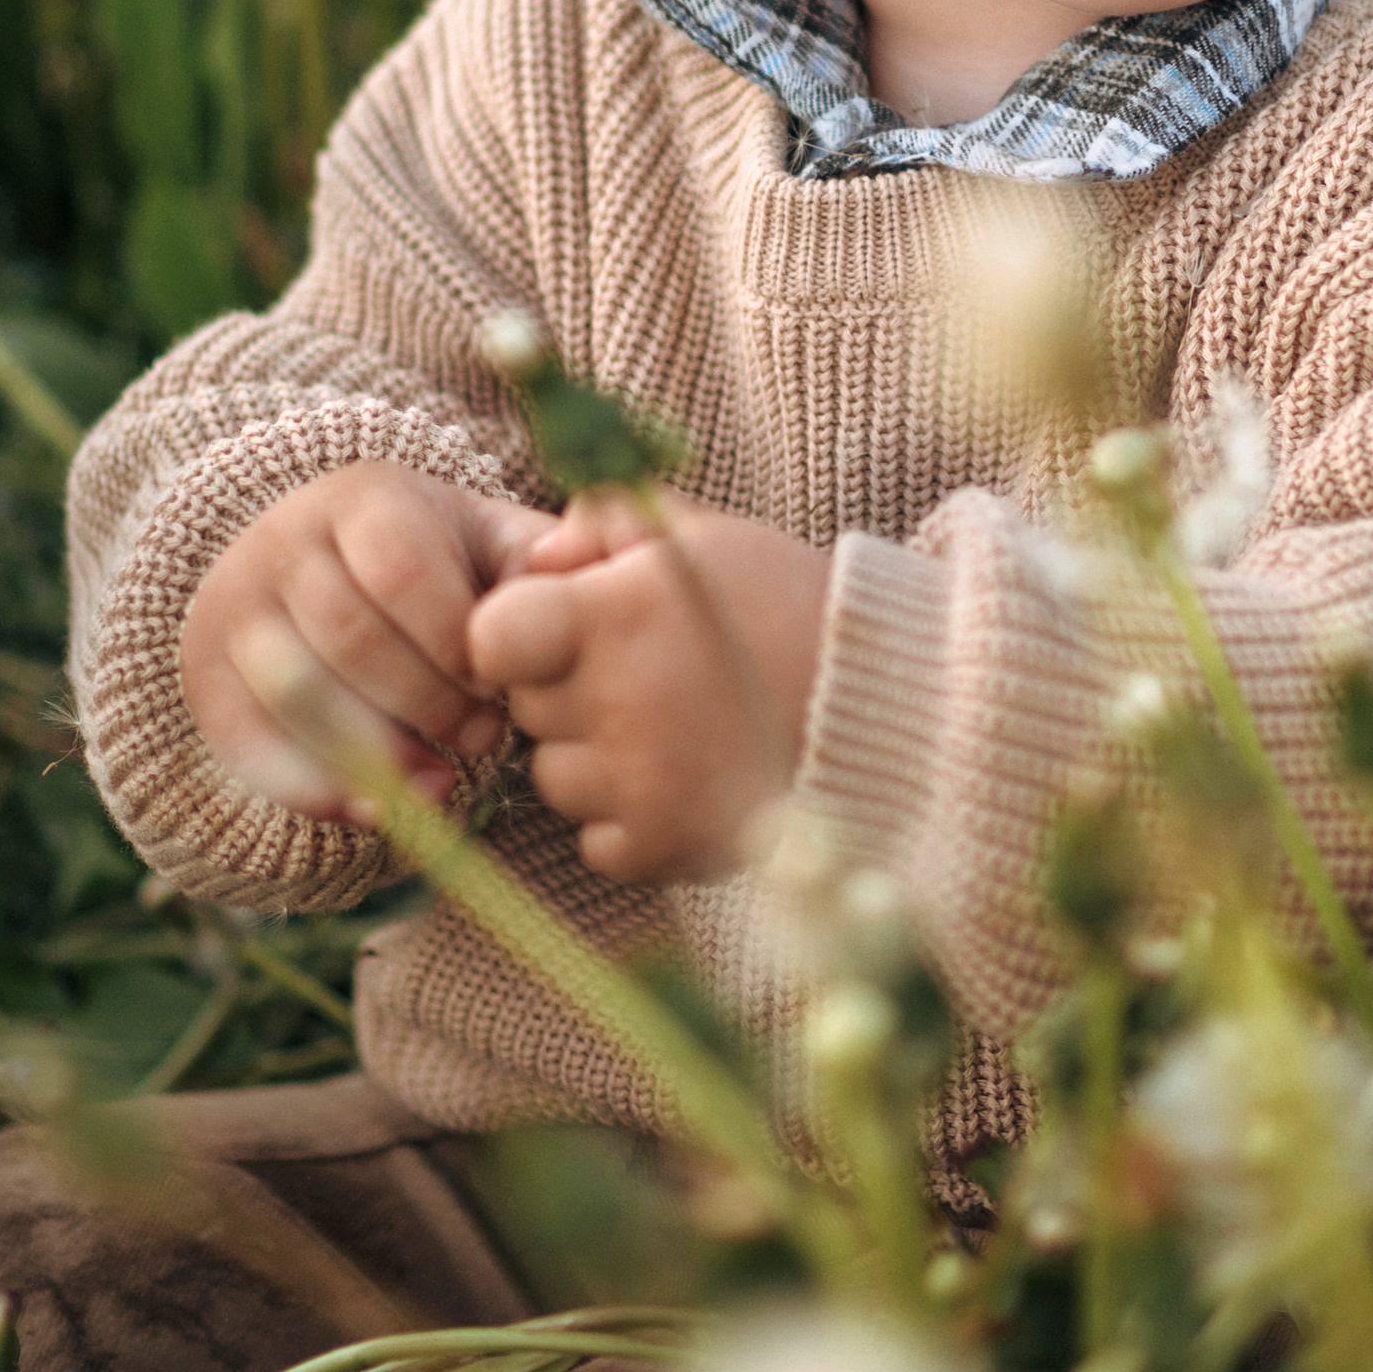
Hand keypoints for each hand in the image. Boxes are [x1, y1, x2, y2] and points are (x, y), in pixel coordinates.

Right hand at [182, 461, 555, 819]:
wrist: (312, 559)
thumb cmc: (433, 560)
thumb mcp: (485, 540)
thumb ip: (538, 558)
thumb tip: (571, 568)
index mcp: (365, 499)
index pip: (402, 572)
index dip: (457, 643)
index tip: (499, 683)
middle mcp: (285, 541)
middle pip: (350, 637)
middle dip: (426, 702)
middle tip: (480, 737)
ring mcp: (236, 607)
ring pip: (296, 692)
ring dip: (375, 752)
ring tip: (437, 785)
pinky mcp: (207, 675)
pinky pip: (247, 742)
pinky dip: (312, 788)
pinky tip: (372, 810)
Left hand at [466, 491, 834, 884]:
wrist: (881, 704)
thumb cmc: (787, 606)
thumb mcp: (704, 538)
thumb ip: (608, 522)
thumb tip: (540, 555)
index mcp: (616, 617)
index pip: (491, 638)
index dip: (513, 633)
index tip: (555, 632)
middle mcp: (617, 706)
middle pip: (526, 708)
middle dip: (565, 689)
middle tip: (641, 674)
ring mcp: (639, 786)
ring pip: (555, 779)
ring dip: (593, 758)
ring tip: (670, 729)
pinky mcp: (664, 849)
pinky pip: (597, 842)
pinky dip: (627, 821)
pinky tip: (682, 781)